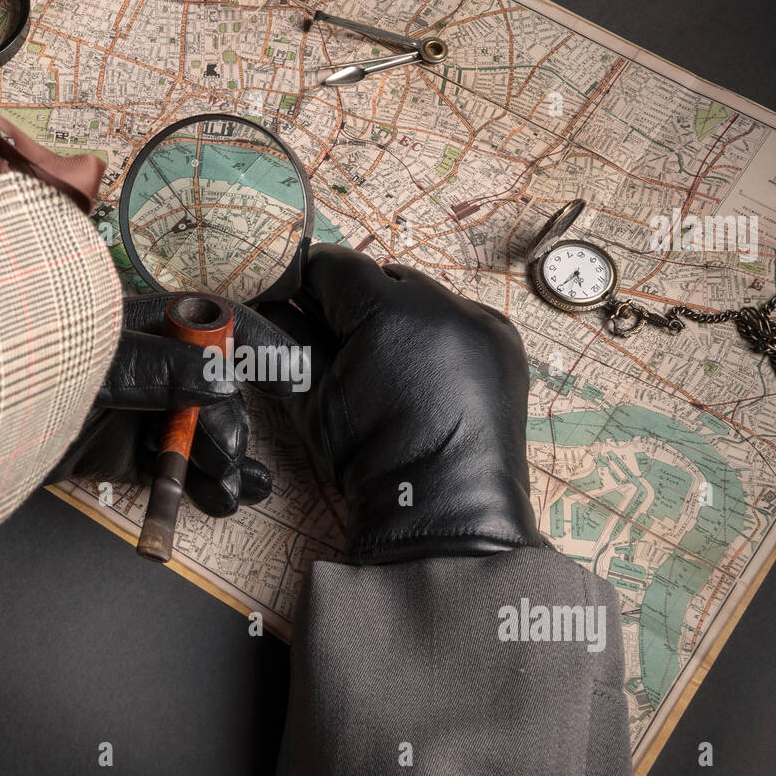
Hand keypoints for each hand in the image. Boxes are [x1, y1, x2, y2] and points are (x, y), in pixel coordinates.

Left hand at [45, 292, 297, 516]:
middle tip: (224, 452)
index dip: (256, 342)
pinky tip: (223, 499)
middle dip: (230, 422)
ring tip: (236, 488)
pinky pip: (171, 469)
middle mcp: (145, 366)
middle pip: (213, 388)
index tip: (292, 373)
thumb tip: (219, 378)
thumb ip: (149, 368)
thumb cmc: (9, 371)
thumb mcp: (82, 364)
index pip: (212, 321)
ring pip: (198, 434)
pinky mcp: (120, 455)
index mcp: (138, 324)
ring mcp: (134, 412)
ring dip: (226, 460)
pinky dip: (198, 486)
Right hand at [262, 246, 543, 563]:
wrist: (442, 508)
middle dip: (356, 303)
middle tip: (339, 341)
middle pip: (382, 277)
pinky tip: (426, 374)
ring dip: (399, 318)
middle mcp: (441, 305)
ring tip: (387, 363)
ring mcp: (479, 321)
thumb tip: (272, 308)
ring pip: (424, 297)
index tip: (296, 300)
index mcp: (387, 314)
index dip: (306, 282)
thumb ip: (289, 343)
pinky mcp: (503, 340)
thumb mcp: (313, 398)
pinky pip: (459, 319)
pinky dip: (437, 337)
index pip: (334, 266)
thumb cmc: (370, 460)